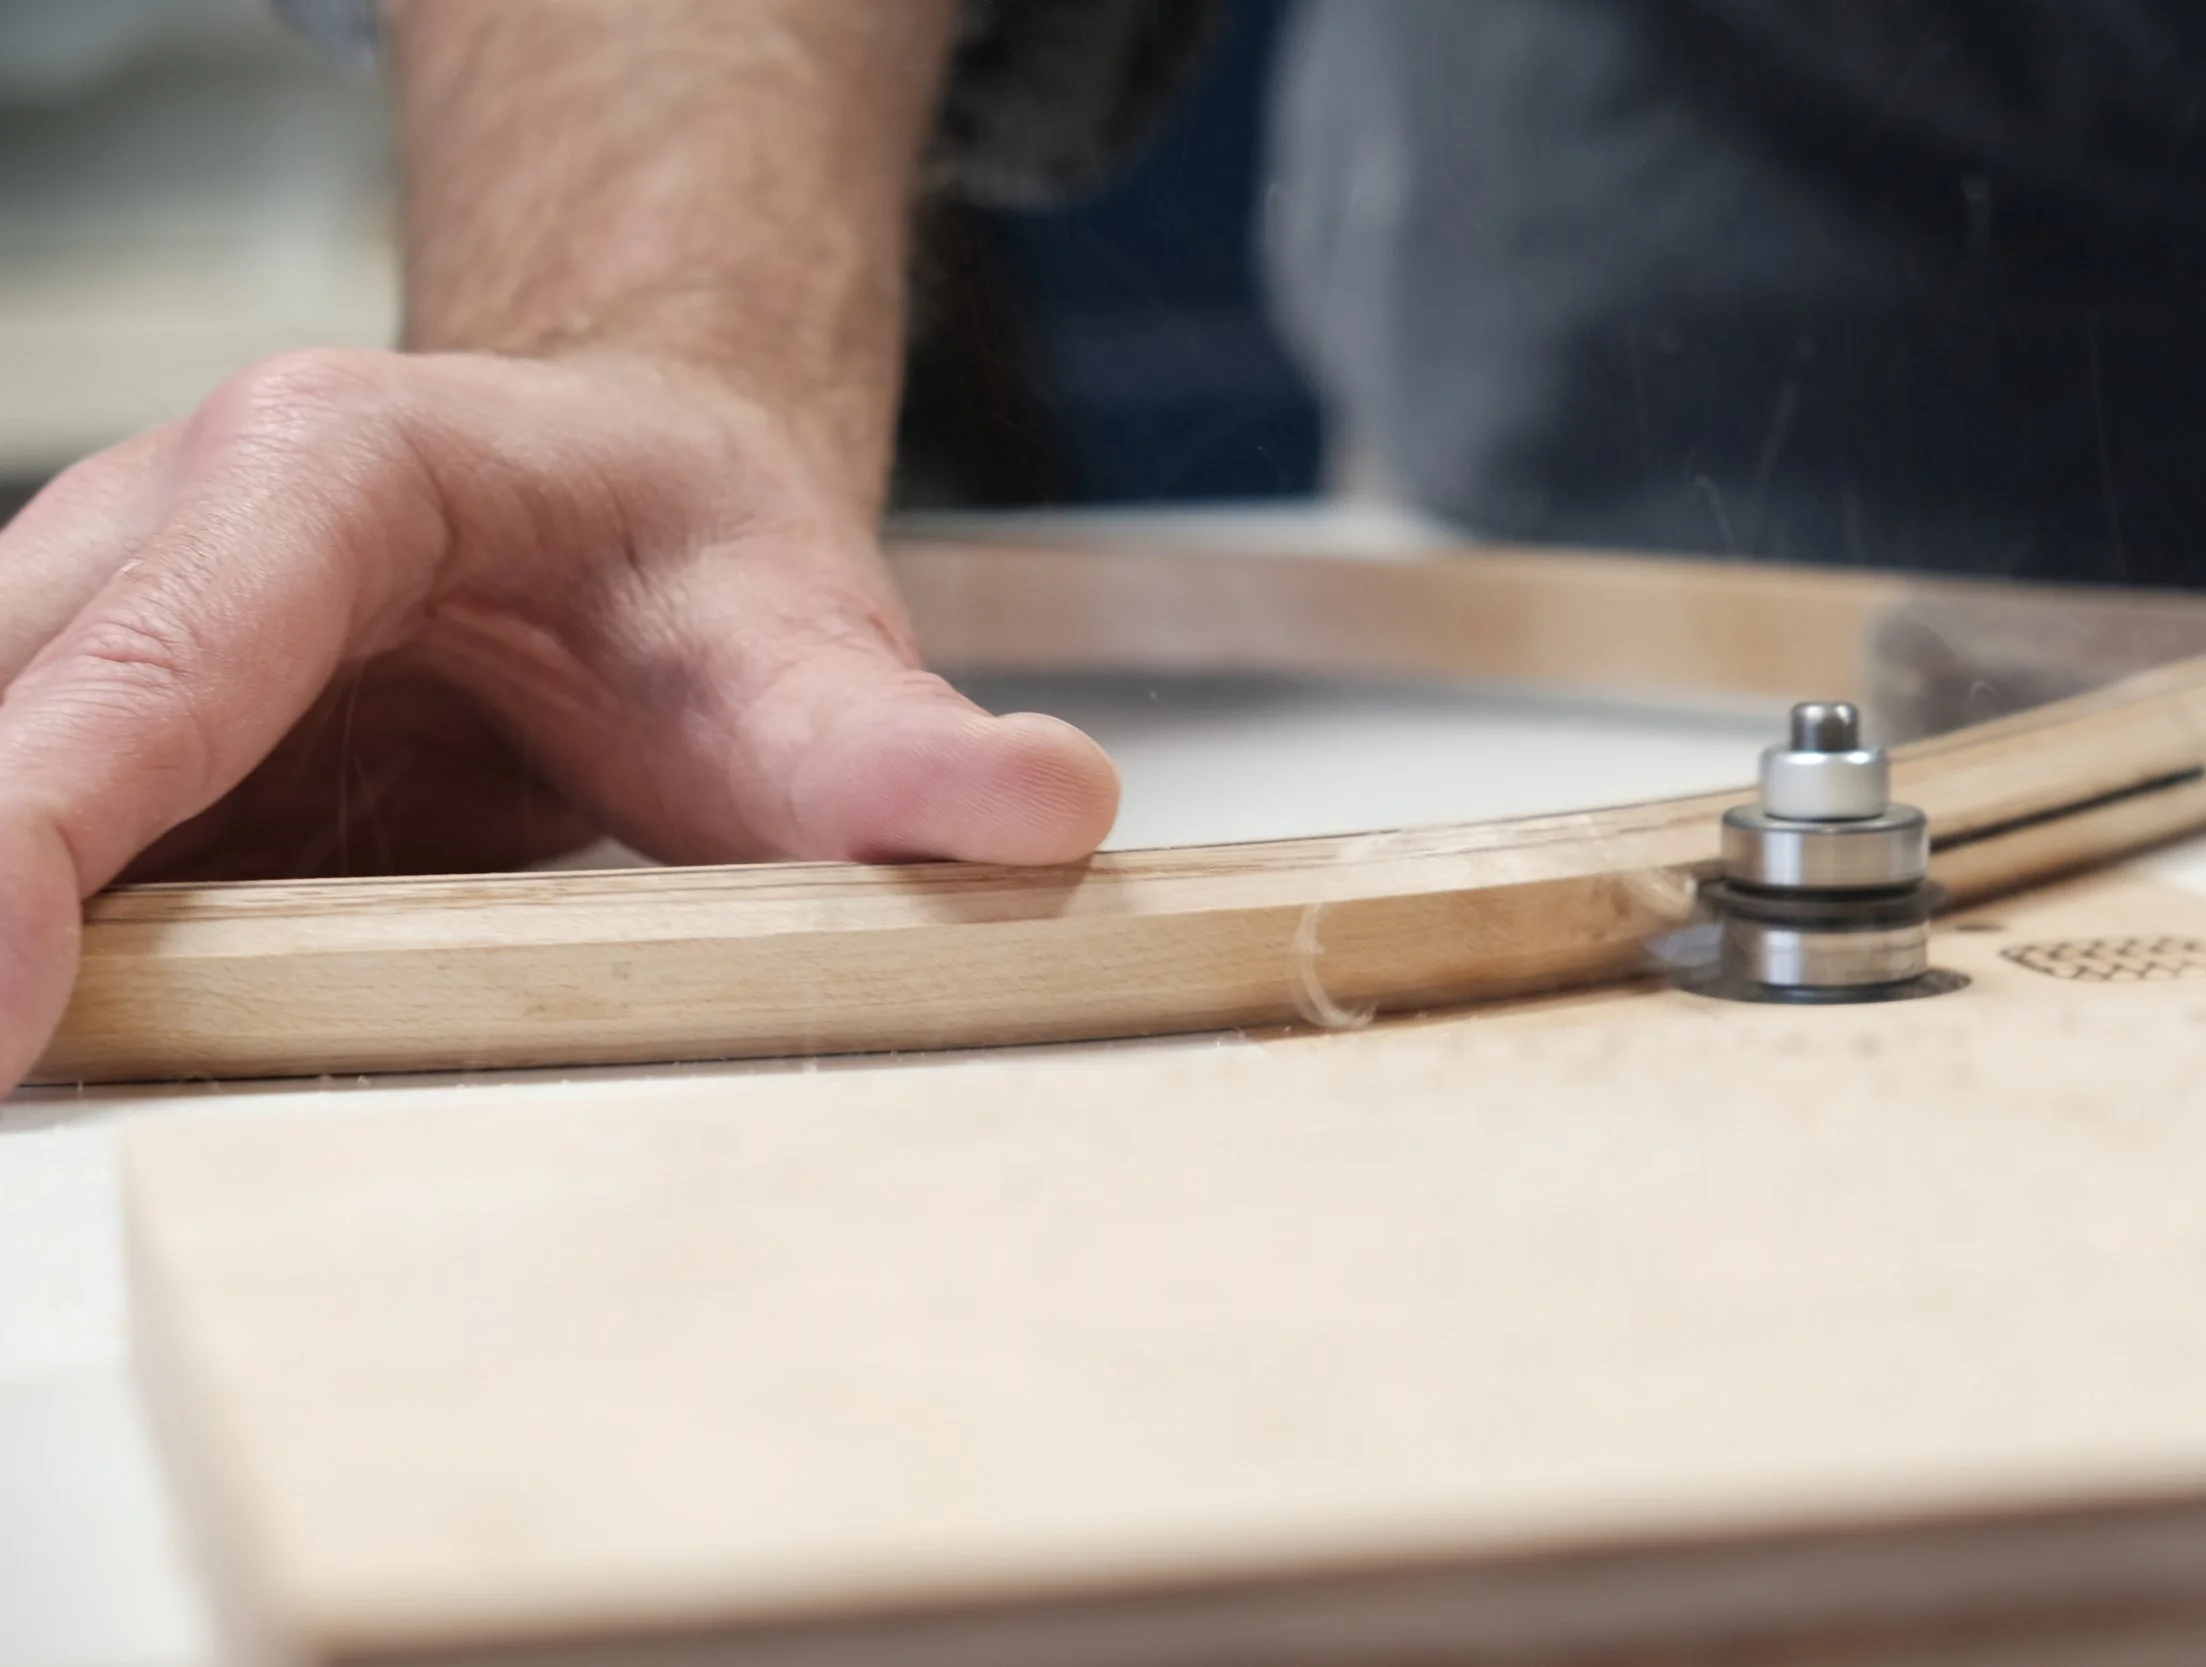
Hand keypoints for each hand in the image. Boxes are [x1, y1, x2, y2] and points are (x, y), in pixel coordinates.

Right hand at [0, 347, 1119, 1085]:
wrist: (636, 500)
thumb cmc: (690, 553)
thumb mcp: (812, 652)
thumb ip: (903, 750)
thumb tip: (1043, 808)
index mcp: (338, 472)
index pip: (157, 657)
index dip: (41, 825)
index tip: (3, 1001)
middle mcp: (176, 528)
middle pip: (10, 725)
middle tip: (19, 1092)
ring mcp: (109, 628)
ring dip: (9, 944)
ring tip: (51, 1090)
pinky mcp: (105, 732)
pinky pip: (32, 849)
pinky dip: (34, 960)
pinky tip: (74, 1061)